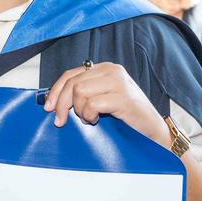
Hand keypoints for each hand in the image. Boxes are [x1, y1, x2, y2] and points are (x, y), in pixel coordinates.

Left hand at [43, 62, 169, 147]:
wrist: (153, 132)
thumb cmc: (126, 117)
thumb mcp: (102, 99)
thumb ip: (84, 93)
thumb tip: (54, 101)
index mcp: (105, 68)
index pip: (71, 75)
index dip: (55, 91)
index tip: (48, 108)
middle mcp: (111, 70)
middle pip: (72, 83)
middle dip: (62, 104)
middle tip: (61, 121)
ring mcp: (118, 82)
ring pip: (80, 92)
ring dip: (80, 111)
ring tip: (90, 119)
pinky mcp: (123, 97)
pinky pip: (92, 104)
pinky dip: (89, 115)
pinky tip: (97, 120)